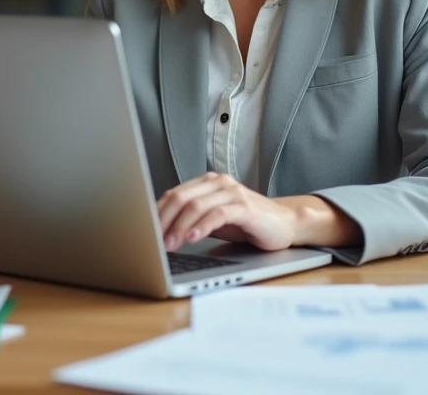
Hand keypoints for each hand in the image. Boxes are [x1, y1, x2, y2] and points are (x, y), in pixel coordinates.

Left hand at [157, 172, 364, 251]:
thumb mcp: (214, 220)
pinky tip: (194, 238)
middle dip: (163, 221)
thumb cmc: (246, 224)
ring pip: (197, 206)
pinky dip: (203, 226)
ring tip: (170, 244)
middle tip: (152, 241)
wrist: (284, 225)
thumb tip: (158, 231)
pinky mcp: (245, 208)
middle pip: (181, 198)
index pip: (174, 194)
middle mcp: (218, 183)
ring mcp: (232, 193)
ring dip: (179, 227)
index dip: (156, 213)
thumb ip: (191, 218)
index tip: (143, 232)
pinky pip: (219, 214)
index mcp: (206, 183)